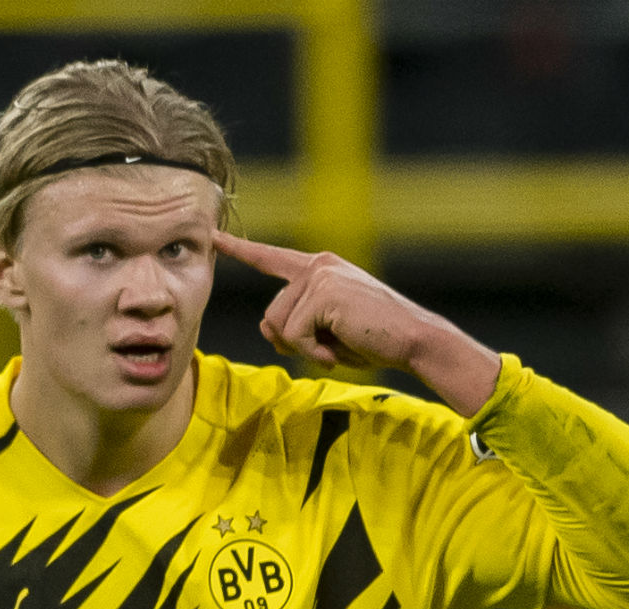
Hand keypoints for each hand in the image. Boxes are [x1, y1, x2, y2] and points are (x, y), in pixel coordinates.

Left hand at [212, 230, 502, 414]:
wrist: (414, 339)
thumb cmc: (375, 339)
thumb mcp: (328, 331)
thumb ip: (296, 324)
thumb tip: (267, 328)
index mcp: (320, 268)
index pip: (271, 258)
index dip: (241, 250)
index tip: (214, 237)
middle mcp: (317, 265)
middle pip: (270, 314)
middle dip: (292, 343)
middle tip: (329, 348)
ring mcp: (319, 276)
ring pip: (279, 326)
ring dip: (305, 348)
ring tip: (339, 346)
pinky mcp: (322, 292)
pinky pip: (294, 334)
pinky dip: (314, 352)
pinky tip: (339, 349)